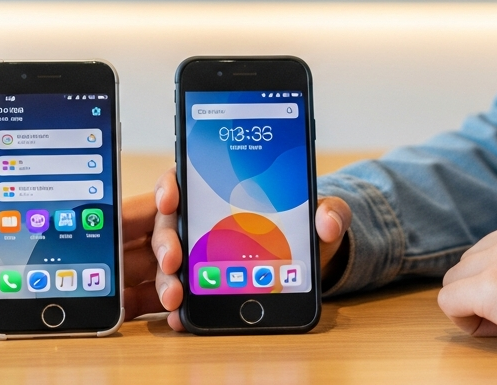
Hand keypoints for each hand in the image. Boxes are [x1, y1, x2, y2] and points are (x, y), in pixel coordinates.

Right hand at [122, 166, 351, 330]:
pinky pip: (185, 291)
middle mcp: (203, 218)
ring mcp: (200, 252)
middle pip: (169, 223)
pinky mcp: (204, 282)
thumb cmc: (307, 229)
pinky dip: (179, 306)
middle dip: (165, 241)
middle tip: (172, 260)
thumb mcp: (323, 216)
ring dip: (167, 278)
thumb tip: (327, 222)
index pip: (185, 177)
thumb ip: (331, 211)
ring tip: (175, 297)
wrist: (309, 264)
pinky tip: (181, 318)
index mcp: (223, 190)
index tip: (170, 200)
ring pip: (169, 260)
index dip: (170, 186)